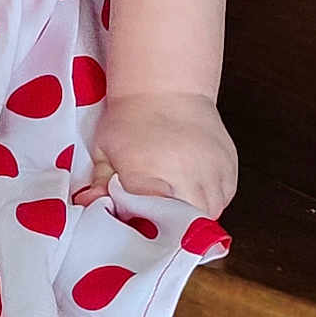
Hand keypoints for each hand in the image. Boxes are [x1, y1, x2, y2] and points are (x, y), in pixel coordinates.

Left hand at [71, 91, 237, 219]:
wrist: (165, 87)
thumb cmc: (130, 119)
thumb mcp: (105, 149)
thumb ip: (100, 183)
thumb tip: (86, 206)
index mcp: (147, 174)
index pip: (152, 221)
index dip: (146, 228)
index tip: (139, 227)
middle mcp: (186, 177)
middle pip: (185, 227)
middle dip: (172, 229)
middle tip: (158, 220)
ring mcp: (212, 173)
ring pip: (210, 216)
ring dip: (193, 216)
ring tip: (174, 201)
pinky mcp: (229, 168)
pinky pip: (223, 199)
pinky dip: (209, 201)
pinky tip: (190, 187)